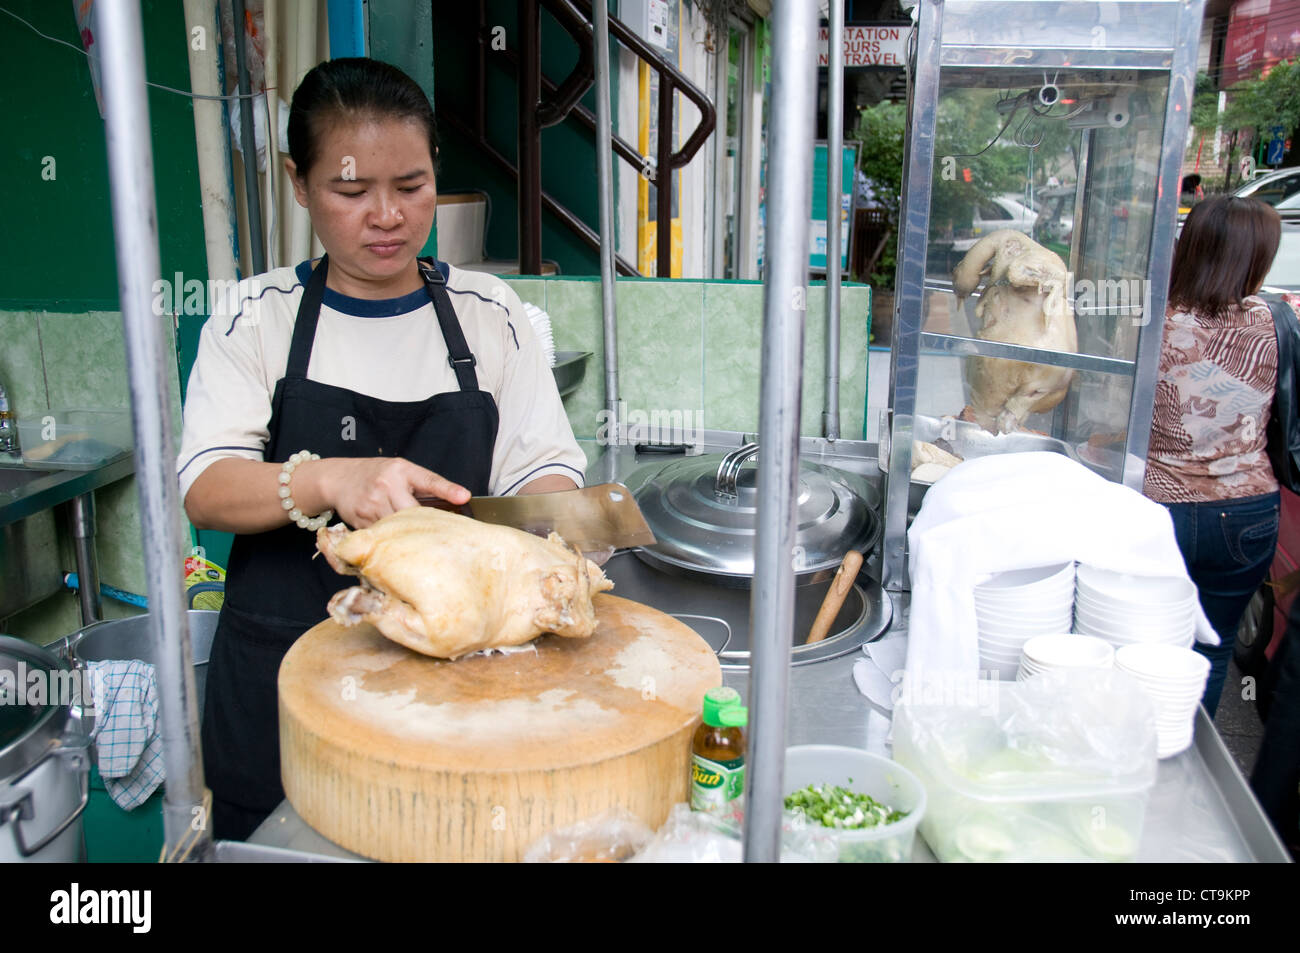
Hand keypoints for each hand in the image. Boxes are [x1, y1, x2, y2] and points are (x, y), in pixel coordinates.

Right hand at [315, 457, 469, 527]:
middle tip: (439, 535)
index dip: (448, 489)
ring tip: (417, 539)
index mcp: (401, 471)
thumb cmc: (377, 474)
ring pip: (398, 527)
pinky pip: (383, 536)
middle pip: (414, 513)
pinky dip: (391, 540)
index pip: (429, 480)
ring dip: (408, 534)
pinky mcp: (361, 521)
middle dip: (425, 523)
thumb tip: (459, 499)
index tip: (465, 497)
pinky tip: (396, 540)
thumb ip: (425, 484)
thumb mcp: (402, 470)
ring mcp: (372, 504)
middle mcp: (386, 485)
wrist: (339, 479)